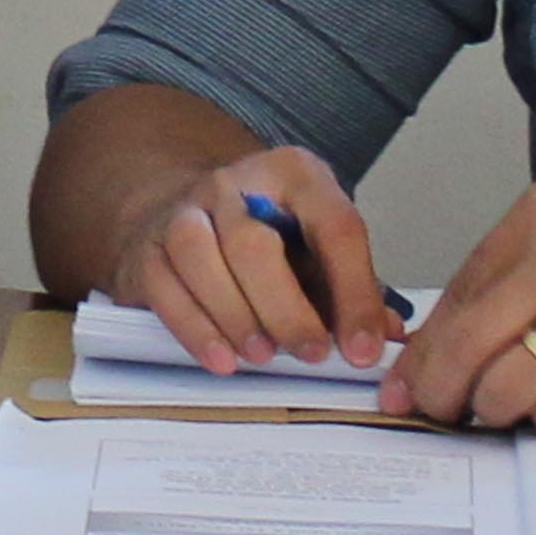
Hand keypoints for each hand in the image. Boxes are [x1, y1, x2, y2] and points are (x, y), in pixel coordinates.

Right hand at [103, 143, 396, 374]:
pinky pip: (163, 284)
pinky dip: (194, 328)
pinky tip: (222, 359)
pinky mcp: (148, 245)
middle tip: (311, 354)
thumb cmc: (272, 240)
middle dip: (286, 307)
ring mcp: (185, 210)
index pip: (333, 226)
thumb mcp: (319, 251)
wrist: (191, 213)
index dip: (354, 292)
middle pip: (254, 241)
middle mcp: (235, 183)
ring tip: (263, 357)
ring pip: (199, 254)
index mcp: (296, 175)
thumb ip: (352, 290)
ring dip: (235, 314)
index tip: (363, 350)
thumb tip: (387, 338)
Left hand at [388, 170, 535, 432]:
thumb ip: (529, 258)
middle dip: (440, 387)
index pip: (462, 287)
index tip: (408, 374)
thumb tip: (460, 324)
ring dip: (493, 410)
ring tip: (495, 414)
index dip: (429, 342)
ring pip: (512, 382)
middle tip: (432, 410)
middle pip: (471, 339)